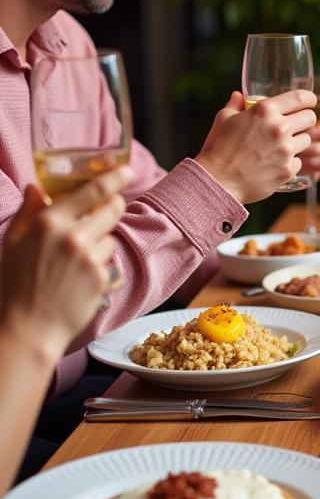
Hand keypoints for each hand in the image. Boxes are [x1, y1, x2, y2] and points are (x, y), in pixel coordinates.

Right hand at [0, 167, 131, 361]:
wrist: (28, 327)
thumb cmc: (17, 283)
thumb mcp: (12, 242)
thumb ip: (28, 212)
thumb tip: (37, 187)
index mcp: (49, 221)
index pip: (92, 191)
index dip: (115, 178)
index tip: (127, 171)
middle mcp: (72, 235)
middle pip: (113, 208)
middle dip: (113, 208)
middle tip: (104, 214)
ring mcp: (89, 257)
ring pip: (110, 238)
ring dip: (100, 245)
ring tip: (75, 264)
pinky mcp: (101, 276)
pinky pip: (110, 262)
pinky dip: (100, 268)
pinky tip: (80, 281)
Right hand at [195, 90, 316, 203]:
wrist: (216, 181)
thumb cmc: (218, 148)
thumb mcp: (223, 119)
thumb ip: (235, 105)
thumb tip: (239, 95)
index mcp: (265, 111)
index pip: (300, 97)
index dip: (309, 98)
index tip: (310, 101)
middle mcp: (279, 128)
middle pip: (310, 118)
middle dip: (305, 120)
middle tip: (297, 125)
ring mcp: (285, 150)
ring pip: (307, 140)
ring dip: (297, 142)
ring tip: (280, 147)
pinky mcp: (288, 170)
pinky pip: (299, 162)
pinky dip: (289, 162)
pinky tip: (274, 164)